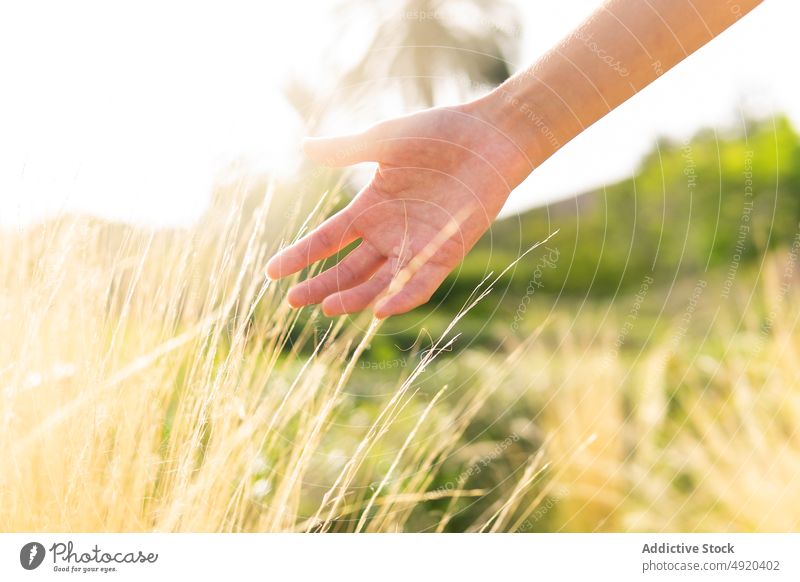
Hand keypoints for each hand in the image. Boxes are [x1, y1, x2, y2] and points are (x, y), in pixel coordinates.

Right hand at [266, 102, 536, 317]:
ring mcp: (417, 245)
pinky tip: (379, 311)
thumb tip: (305, 147)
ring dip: (354, 297)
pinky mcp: (447, 252)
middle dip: (321, 285)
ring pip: (379, 282)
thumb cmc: (438, 134)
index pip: (328, 239)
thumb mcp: (384, 141)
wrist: (488, 135)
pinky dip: (403, 297)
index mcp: (370, 208)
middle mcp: (390, 232)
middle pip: (348, 268)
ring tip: (327, 309)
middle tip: (293, 302)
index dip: (301, 256)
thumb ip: (345, 150)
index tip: (272, 272)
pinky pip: (422, 282)